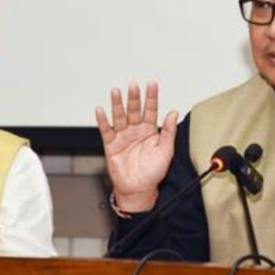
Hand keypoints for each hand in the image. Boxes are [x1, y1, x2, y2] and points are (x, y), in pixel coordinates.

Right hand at [95, 81, 178, 211]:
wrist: (138, 189)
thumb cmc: (153, 172)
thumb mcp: (166, 151)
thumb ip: (169, 131)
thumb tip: (174, 112)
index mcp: (150, 130)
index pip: (151, 110)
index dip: (151, 97)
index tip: (152, 84)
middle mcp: (135, 130)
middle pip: (134, 110)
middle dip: (134, 97)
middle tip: (133, 85)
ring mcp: (123, 136)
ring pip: (119, 116)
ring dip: (117, 104)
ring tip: (116, 91)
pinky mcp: (111, 145)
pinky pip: (106, 130)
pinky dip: (102, 120)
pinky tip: (101, 110)